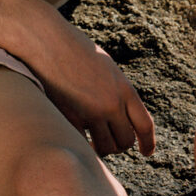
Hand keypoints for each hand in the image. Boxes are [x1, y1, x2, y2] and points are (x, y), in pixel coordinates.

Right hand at [21, 0, 155, 157]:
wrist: (48, 42)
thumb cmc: (74, 49)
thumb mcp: (105, 67)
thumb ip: (115, 89)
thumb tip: (120, 112)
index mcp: (124, 88)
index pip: (145, 124)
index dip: (148, 142)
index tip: (146, 152)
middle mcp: (111, 103)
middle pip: (125, 141)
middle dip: (118, 145)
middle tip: (109, 142)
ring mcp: (90, 113)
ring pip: (105, 147)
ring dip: (100, 148)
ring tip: (92, 142)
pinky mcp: (69, 118)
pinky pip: (82, 143)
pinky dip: (81, 144)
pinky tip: (76, 139)